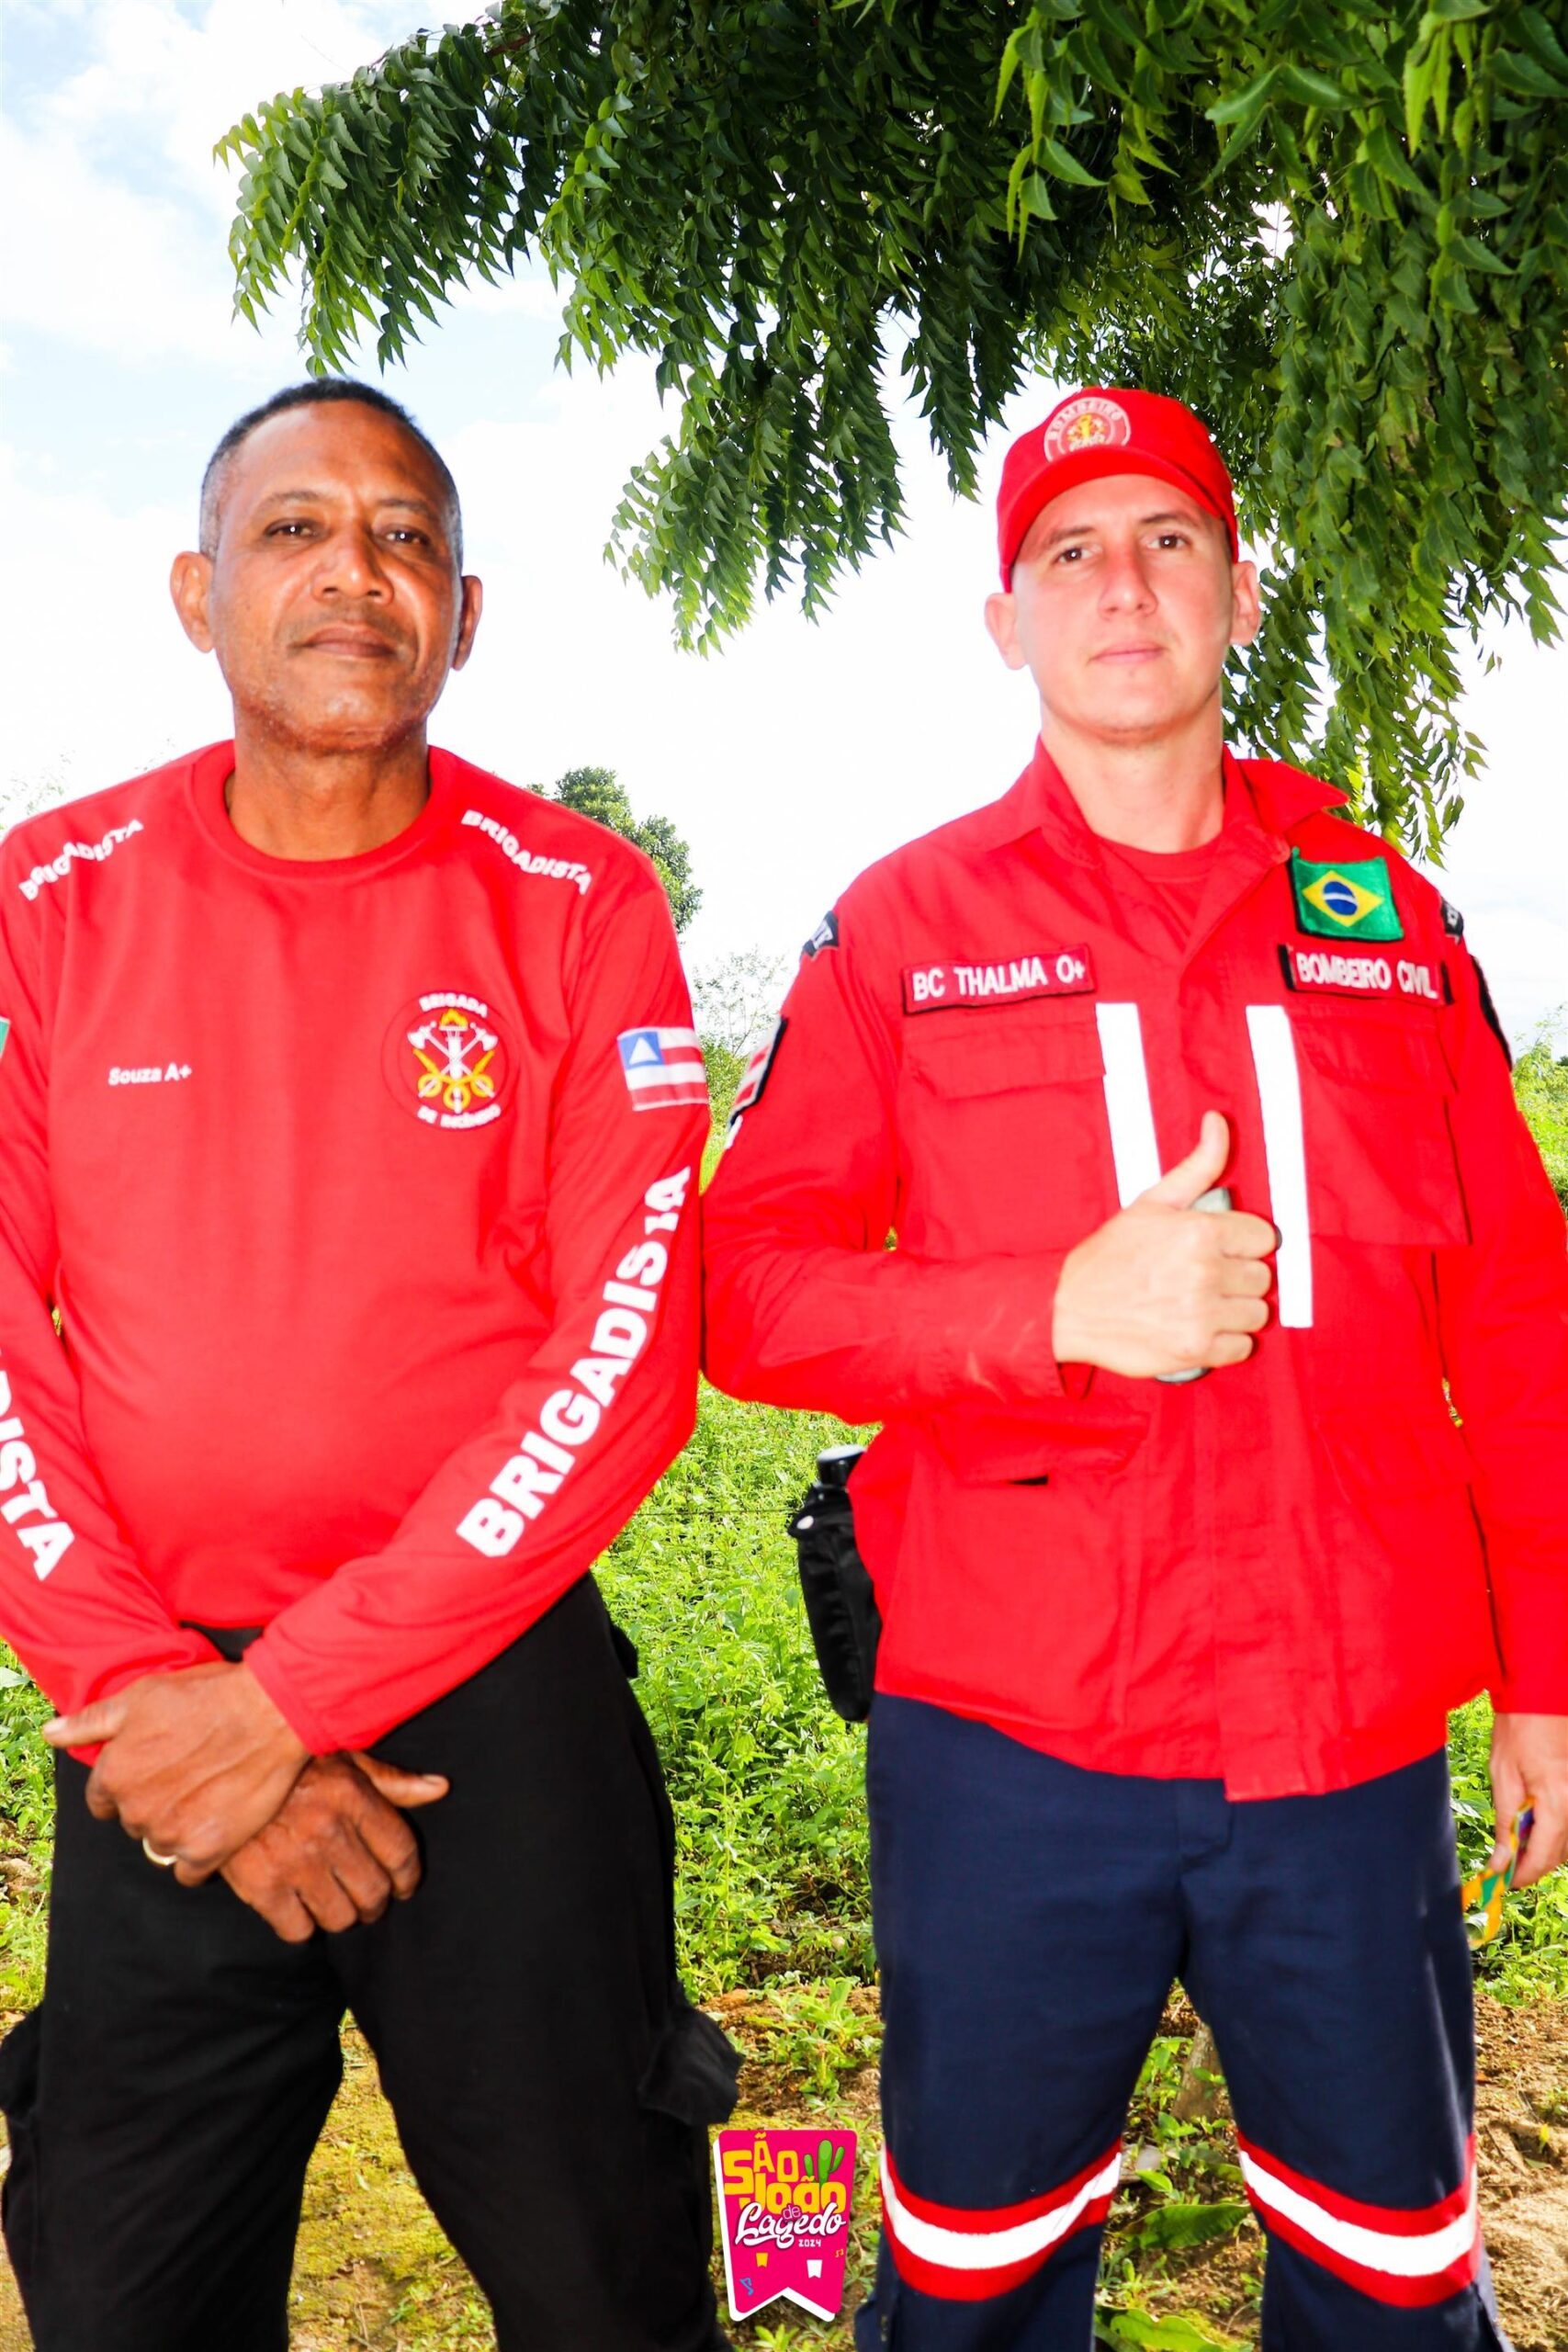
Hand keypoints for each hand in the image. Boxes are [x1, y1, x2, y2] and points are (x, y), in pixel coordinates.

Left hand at [45, 1661, 310, 1878]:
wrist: (270, 1711)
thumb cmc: (207, 1696)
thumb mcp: (143, 1696)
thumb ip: (92, 1721)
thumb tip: (51, 1732)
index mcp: (114, 1775)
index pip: (103, 1801)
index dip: (129, 1783)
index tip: (156, 1769)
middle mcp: (136, 1810)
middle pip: (135, 1822)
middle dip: (154, 1804)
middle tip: (188, 1775)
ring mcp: (170, 1834)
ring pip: (161, 1845)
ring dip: (178, 1828)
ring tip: (208, 1796)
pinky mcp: (206, 1851)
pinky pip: (189, 1872)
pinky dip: (200, 1854)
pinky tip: (217, 1824)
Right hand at [221, 1751, 448, 1941]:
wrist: (210, 1772)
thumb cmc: (284, 1764)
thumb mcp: (339, 1756)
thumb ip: (390, 1779)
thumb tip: (440, 1789)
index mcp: (351, 1794)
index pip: (400, 1852)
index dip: (408, 1877)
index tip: (404, 1885)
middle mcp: (327, 1830)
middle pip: (374, 1892)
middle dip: (375, 1901)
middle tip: (368, 1898)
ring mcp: (293, 1861)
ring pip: (340, 1917)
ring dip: (341, 1915)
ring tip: (334, 1902)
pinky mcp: (259, 1886)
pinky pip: (298, 1930)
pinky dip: (302, 1925)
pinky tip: (299, 1906)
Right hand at [1051, 1112, 1276, 1378]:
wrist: (1068, 1308)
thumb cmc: (1110, 1255)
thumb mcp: (1152, 1202)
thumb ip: (1198, 1164)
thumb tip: (1219, 1121)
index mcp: (1199, 1231)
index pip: (1264, 1238)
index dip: (1242, 1243)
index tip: (1220, 1249)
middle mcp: (1204, 1272)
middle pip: (1262, 1277)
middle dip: (1238, 1276)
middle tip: (1205, 1277)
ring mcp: (1201, 1314)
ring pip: (1257, 1312)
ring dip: (1235, 1310)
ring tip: (1203, 1303)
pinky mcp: (1196, 1350)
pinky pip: (1243, 1346)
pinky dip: (1226, 1340)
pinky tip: (1200, 1326)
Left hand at [1489, 1712, 1567, 1890]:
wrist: (1541, 1694)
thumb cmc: (1517, 1729)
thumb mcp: (1503, 1775)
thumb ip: (1506, 1822)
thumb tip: (1501, 1861)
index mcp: (1558, 1801)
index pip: (1544, 1856)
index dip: (1523, 1874)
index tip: (1502, 1882)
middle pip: (1560, 1853)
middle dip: (1532, 1864)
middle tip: (1505, 1865)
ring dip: (1544, 1848)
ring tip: (1515, 1841)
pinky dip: (1554, 1830)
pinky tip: (1532, 1821)